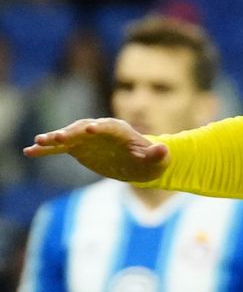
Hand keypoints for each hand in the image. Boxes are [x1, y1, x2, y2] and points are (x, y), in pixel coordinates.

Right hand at [24, 118, 169, 182]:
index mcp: (119, 130)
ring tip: (38, 142)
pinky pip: (58, 148)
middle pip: (82, 129)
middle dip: (70, 132)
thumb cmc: (150, 161)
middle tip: (56, 138)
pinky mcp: (76, 148)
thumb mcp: (157, 160)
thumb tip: (163, 149)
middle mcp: (99, 130)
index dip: (99, 127)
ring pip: (67, 136)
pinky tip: (29, 151)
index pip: (107, 126)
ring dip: (53, 138)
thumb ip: (158, 154)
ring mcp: (85, 138)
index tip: (89, 129)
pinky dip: (45, 149)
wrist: (138, 165)